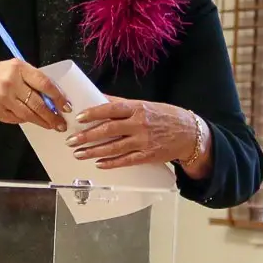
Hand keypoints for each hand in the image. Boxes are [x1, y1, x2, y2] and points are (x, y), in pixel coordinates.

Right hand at [0, 59, 71, 131]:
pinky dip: (25, 120)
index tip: (66, 106)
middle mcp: (10, 81)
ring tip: (51, 126)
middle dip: (52, 115)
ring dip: (42, 121)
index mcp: (18, 67)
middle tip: (61, 123)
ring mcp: (2, 97)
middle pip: (38, 102)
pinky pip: (16, 118)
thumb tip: (52, 97)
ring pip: (29, 113)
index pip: (44, 82)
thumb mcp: (12, 69)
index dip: (58, 96)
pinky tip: (31, 120)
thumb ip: (30, 79)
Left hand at [66, 97, 200, 168]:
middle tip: (71, 140)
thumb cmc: (166, 116)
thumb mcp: (146, 105)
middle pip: (108, 130)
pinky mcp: (147, 156)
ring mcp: (143, 141)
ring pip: (113, 147)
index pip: (111, 109)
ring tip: (78, 154)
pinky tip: (98, 164)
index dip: (93, 113)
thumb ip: (123, 104)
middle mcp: (139, 124)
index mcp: (138, 108)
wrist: (190, 134)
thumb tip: (100, 98)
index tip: (79, 118)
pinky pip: (126, 161)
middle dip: (86, 136)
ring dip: (93, 151)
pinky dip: (111, 163)